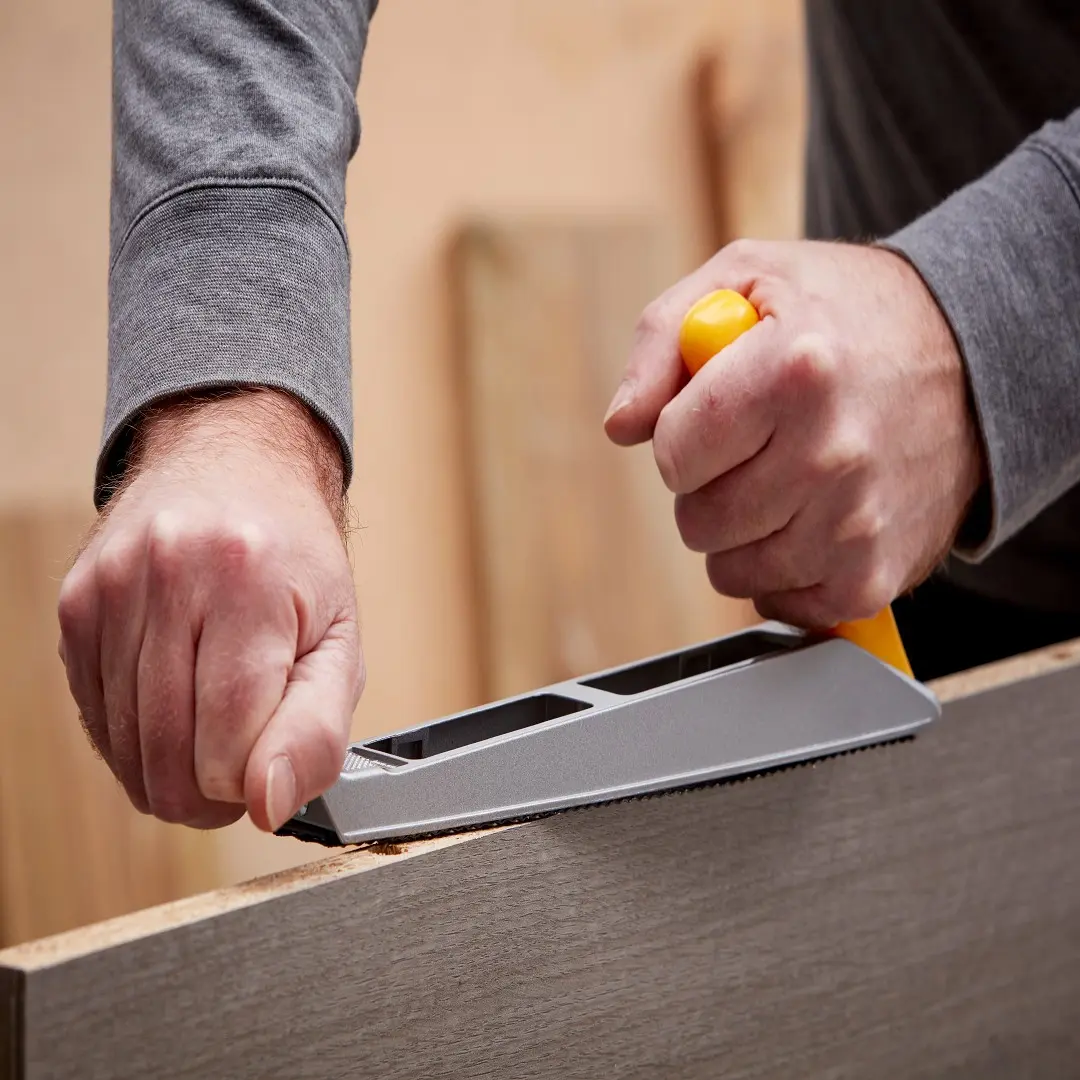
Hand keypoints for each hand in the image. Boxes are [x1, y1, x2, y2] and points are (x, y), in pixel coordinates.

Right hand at [58, 389, 362, 831]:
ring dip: (174, 763)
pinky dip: (137, 735)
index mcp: (247, 582)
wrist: (234, 468)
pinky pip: (96, 720)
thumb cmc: (295, 559)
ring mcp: (110, 590)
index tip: (272, 759)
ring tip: (215, 719)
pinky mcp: (75, 608)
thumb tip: (269, 804)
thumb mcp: (340, 639)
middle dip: (213, 787)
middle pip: (169, 761)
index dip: (254, 780)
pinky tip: (175, 698)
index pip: (228, 750)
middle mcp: (168, 576)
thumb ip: (317, 729)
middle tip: (245, 757)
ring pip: (126, 751)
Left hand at [604, 240, 984, 627]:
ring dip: (743, 532)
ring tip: (790, 477)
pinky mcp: (874, 577)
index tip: (718, 413)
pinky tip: (814, 519)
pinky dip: (783, 571)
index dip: (682, 435)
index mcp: (795, 371)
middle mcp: (832, 454)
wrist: (974, 355)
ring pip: (730, 571)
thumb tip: (624, 425)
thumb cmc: (845, 316)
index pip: (674, 453)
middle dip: (710, 485)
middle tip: (758, 445)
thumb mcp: (745, 279)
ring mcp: (857, 524)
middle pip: (697, 520)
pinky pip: (780, 604)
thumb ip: (661, 342)